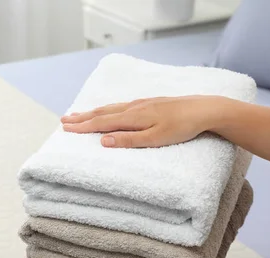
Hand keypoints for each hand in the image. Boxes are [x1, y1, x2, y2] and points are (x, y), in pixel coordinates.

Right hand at [60, 95, 225, 147]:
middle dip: (82, 117)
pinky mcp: (149, 103)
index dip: (82, 126)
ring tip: (80, 114)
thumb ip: (129, 140)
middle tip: (64, 120)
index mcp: (133, 117)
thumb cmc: (182, 127)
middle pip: (102, 112)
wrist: (205, 109)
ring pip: (111, 107)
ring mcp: (141, 103)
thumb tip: (103, 141)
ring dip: (93, 112)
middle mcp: (134, 107)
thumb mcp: (155, 139)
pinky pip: (121, 106)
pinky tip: (108, 110)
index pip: (101, 122)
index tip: (66, 128)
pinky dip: (107, 108)